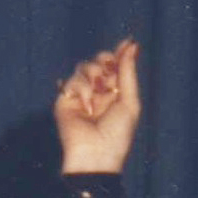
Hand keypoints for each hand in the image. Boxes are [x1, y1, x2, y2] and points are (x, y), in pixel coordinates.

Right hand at [53, 40, 142, 175]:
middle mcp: (98, 92)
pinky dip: (82, 89)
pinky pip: (71, 80)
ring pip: (84, 66)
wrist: (96, 155)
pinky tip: (87, 106)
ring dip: (94, 74)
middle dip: (106, 60)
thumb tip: (132, 45)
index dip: (120, 53)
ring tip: (99, 92)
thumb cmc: (117, 133)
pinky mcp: (65, 101)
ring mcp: (81, 95)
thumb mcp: (129, 101)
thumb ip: (127, 72)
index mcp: (116, 93)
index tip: (128, 41)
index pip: (116, 66)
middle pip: (99, 61)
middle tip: (110, 68)